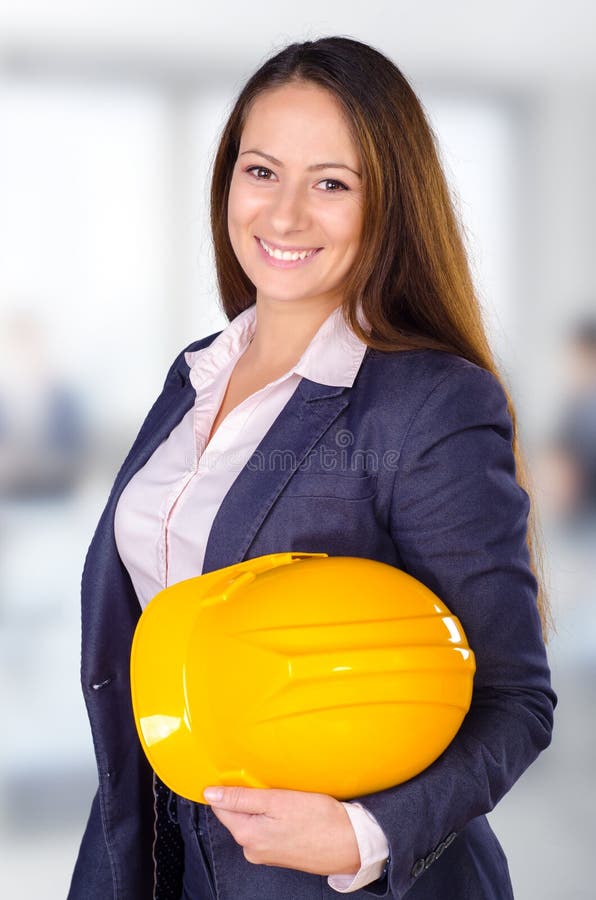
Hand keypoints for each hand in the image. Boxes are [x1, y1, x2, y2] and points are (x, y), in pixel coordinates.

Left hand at [203, 785, 360, 875]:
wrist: (350, 844)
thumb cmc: (319, 821)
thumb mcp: (278, 801)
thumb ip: (242, 798)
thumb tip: (211, 794)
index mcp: (247, 835)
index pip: (221, 807)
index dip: (228, 786)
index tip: (242, 774)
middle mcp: (252, 849)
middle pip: (236, 814)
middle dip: (248, 795)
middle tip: (270, 782)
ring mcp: (266, 853)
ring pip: (253, 820)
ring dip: (262, 806)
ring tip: (284, 794)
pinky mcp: (280, 853)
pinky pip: (267, 829)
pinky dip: (273, 816)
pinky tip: (290, 809)